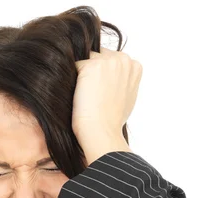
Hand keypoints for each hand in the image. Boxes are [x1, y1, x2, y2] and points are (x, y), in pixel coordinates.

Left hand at [71, 48, 142, 162]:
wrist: (102, 131)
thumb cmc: (111, 121)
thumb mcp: (126, 97)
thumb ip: (122, 80)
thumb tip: (111, 77)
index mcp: (135, 66)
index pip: (109, 60)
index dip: (100, 77)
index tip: (101, 95)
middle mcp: (124, 59)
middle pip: (96, 56)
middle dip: (91, 72)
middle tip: (92, 97)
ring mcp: (108, 61)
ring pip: (85, 61)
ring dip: (81, 76)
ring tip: (86, 97)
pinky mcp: (91, 66)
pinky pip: (73, 66)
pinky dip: (72, 80)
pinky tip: (79, 96)